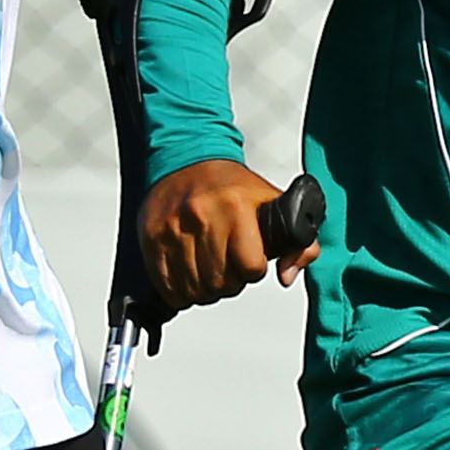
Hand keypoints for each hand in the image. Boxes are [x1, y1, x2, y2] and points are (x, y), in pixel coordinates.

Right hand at [144, 157, 316, 310]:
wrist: (185, 158)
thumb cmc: (229, 185)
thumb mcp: (273, 203)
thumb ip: (298, 242)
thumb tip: (286, 276)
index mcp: (236, 207)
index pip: (250, 267)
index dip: (253, 269)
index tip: (250, 260)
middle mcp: (202, 216)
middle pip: (221, 284)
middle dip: (230, 282)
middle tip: (228, 265)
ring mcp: (173, 229)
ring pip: (195, 289)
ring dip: (206, 288)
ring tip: (209, 269)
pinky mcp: (151, 239)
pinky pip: (168, 287)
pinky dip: (180, 290)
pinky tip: (189, 273)